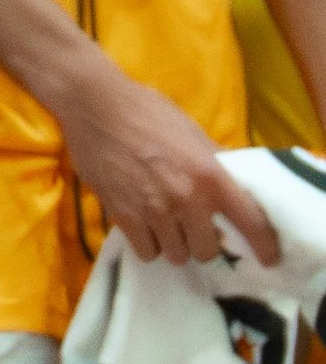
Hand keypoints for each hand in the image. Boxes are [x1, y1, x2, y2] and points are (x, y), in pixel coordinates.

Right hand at [54, 54, 279, 269]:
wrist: (96, 106)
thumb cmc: (148, 112)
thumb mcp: (193, 133)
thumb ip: (215, 161)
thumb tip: (235, 181)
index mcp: (211, 175)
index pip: (249, 221)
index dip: (263, 245)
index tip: (267, 258)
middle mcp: (186, 199)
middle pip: (207, 250)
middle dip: (203, 243)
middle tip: (195, 229)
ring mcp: (154, 211)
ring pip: (176, 255)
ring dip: (175, 245)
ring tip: (167, 228)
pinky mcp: (123, 217)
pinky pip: (146, 252)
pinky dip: (149, 244)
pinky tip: (145, 227)